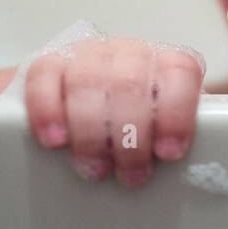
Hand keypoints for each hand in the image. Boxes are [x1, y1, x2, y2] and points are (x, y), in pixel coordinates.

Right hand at [23, 37, 204, 187]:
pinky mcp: (49, 63)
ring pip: (87, 81)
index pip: (180, 71)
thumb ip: (172, 140)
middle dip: (130, 136)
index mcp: (167, 64)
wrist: (96, 105)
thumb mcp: (163, 132)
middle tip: (130, 174)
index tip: (168, 152)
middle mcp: (129, 53)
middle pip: (130, 82)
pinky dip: (49, 111)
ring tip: (95, 168)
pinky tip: (56, 140)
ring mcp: (88, 55)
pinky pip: (43, 77)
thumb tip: (184, 172)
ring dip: (91, 132)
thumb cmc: (137, 126)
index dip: (175, 113)